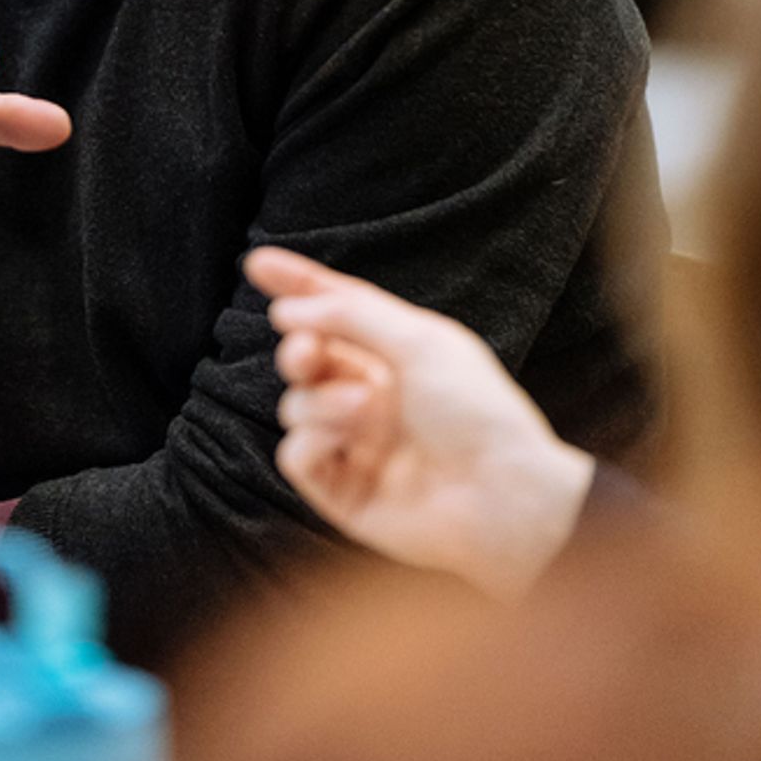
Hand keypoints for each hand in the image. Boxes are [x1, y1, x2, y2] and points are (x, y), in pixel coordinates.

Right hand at [245, 247, 595, 598]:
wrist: (503, 496)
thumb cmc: (477, 412)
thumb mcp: (420, 342)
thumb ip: (350, 314)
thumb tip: (287, 311)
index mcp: (397, 355)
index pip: (336, 310)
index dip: (297, 285)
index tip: (256, 264)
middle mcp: (372, 395)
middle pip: (307, 357)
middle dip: (299, 347)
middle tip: (307, 350)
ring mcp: (357, 443)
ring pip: (297, 404)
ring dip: (320, 400)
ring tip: (364, 410)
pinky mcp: (344, 491)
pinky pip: (296, 454)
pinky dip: (311, 442)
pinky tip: (343, 444)